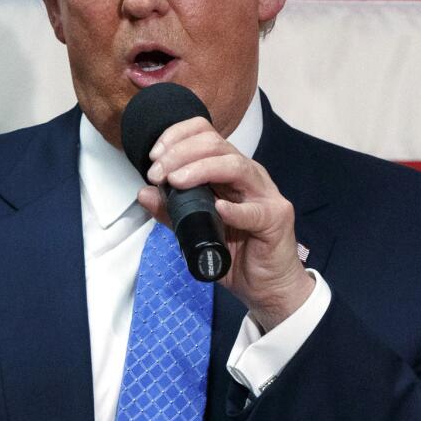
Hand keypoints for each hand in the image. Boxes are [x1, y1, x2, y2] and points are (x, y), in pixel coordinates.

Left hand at [137, 117, 313, 331]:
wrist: (266, 285)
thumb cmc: (235, 253)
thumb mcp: (194, 230)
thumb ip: (171, 211)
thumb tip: (145, 192)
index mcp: (228, 171)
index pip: (205, 134)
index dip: (177, 137)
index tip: (154, 156)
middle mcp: (247, 175)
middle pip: (216, 145)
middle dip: (180, 154)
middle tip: (157, 174)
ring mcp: (264, 194)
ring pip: (235, 166)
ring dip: (201, 169)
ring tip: (177, 182)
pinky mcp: (275, 219)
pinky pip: (254, 211)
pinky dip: (235, 209)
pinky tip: (218, 209)